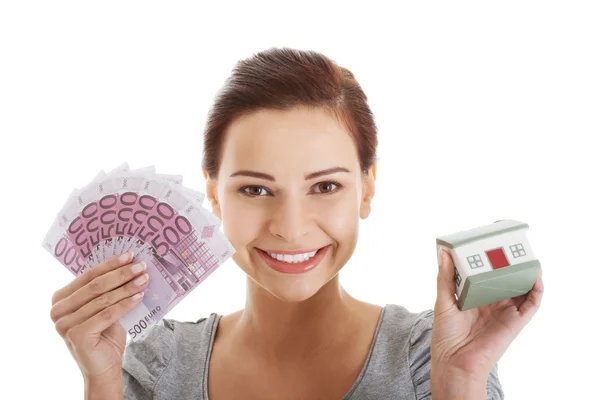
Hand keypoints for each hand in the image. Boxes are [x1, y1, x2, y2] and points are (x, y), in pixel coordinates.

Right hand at [50, 252, 149, 379]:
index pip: (88, 275)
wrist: (104, 367)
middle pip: (95, 286)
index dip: (110, 264)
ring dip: (127, 287)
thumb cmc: (105, 334)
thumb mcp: (103, 307)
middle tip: (141, 266)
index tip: (130, 255)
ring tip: (144, 279)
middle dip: (121, 274)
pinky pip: (107, 314)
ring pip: (103, 299)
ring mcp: (64, 324)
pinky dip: (125, 304)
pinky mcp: (76, 335)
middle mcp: (57, 310)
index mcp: (60, 299)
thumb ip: (107, 289)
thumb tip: (129, 263)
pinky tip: (140, 296)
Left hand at [431, 247, 543, 379]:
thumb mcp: (443, 300)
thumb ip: (445, 276)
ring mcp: (506, 310)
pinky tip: (536, 276)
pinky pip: (532, 303)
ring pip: (522, 287)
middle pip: (507, 277)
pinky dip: (537, 290)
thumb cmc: (446, 334)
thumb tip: (444, 251)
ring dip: (527, 272)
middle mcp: (494, 301)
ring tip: (527, 254)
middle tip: (512, 240)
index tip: (492, 238)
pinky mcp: (516, 321)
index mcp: (477, 295)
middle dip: (511, 260)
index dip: (491, 257)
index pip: (488, 272)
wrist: (455, 361)